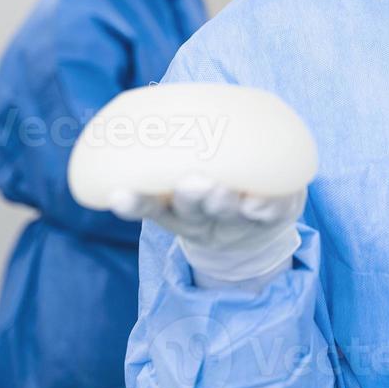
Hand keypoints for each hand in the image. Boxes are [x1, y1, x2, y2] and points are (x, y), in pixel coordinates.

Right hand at [112, 174, 305, 289]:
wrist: (254, 230)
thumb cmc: (213, 196)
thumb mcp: (183, 200)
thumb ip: (169, 177)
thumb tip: (146, 156)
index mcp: (177, 211)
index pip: (150, 207)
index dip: (136, 204)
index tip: (118, 196)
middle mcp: (203, 216)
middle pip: (191, 208)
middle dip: (190, 196)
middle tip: (190, 183)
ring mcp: (236, 217)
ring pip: (225, 209)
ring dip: (221, 199)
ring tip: (218, 187)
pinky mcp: (269, 213)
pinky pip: (270, 208)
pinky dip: (269, 203)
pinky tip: (265, 199)